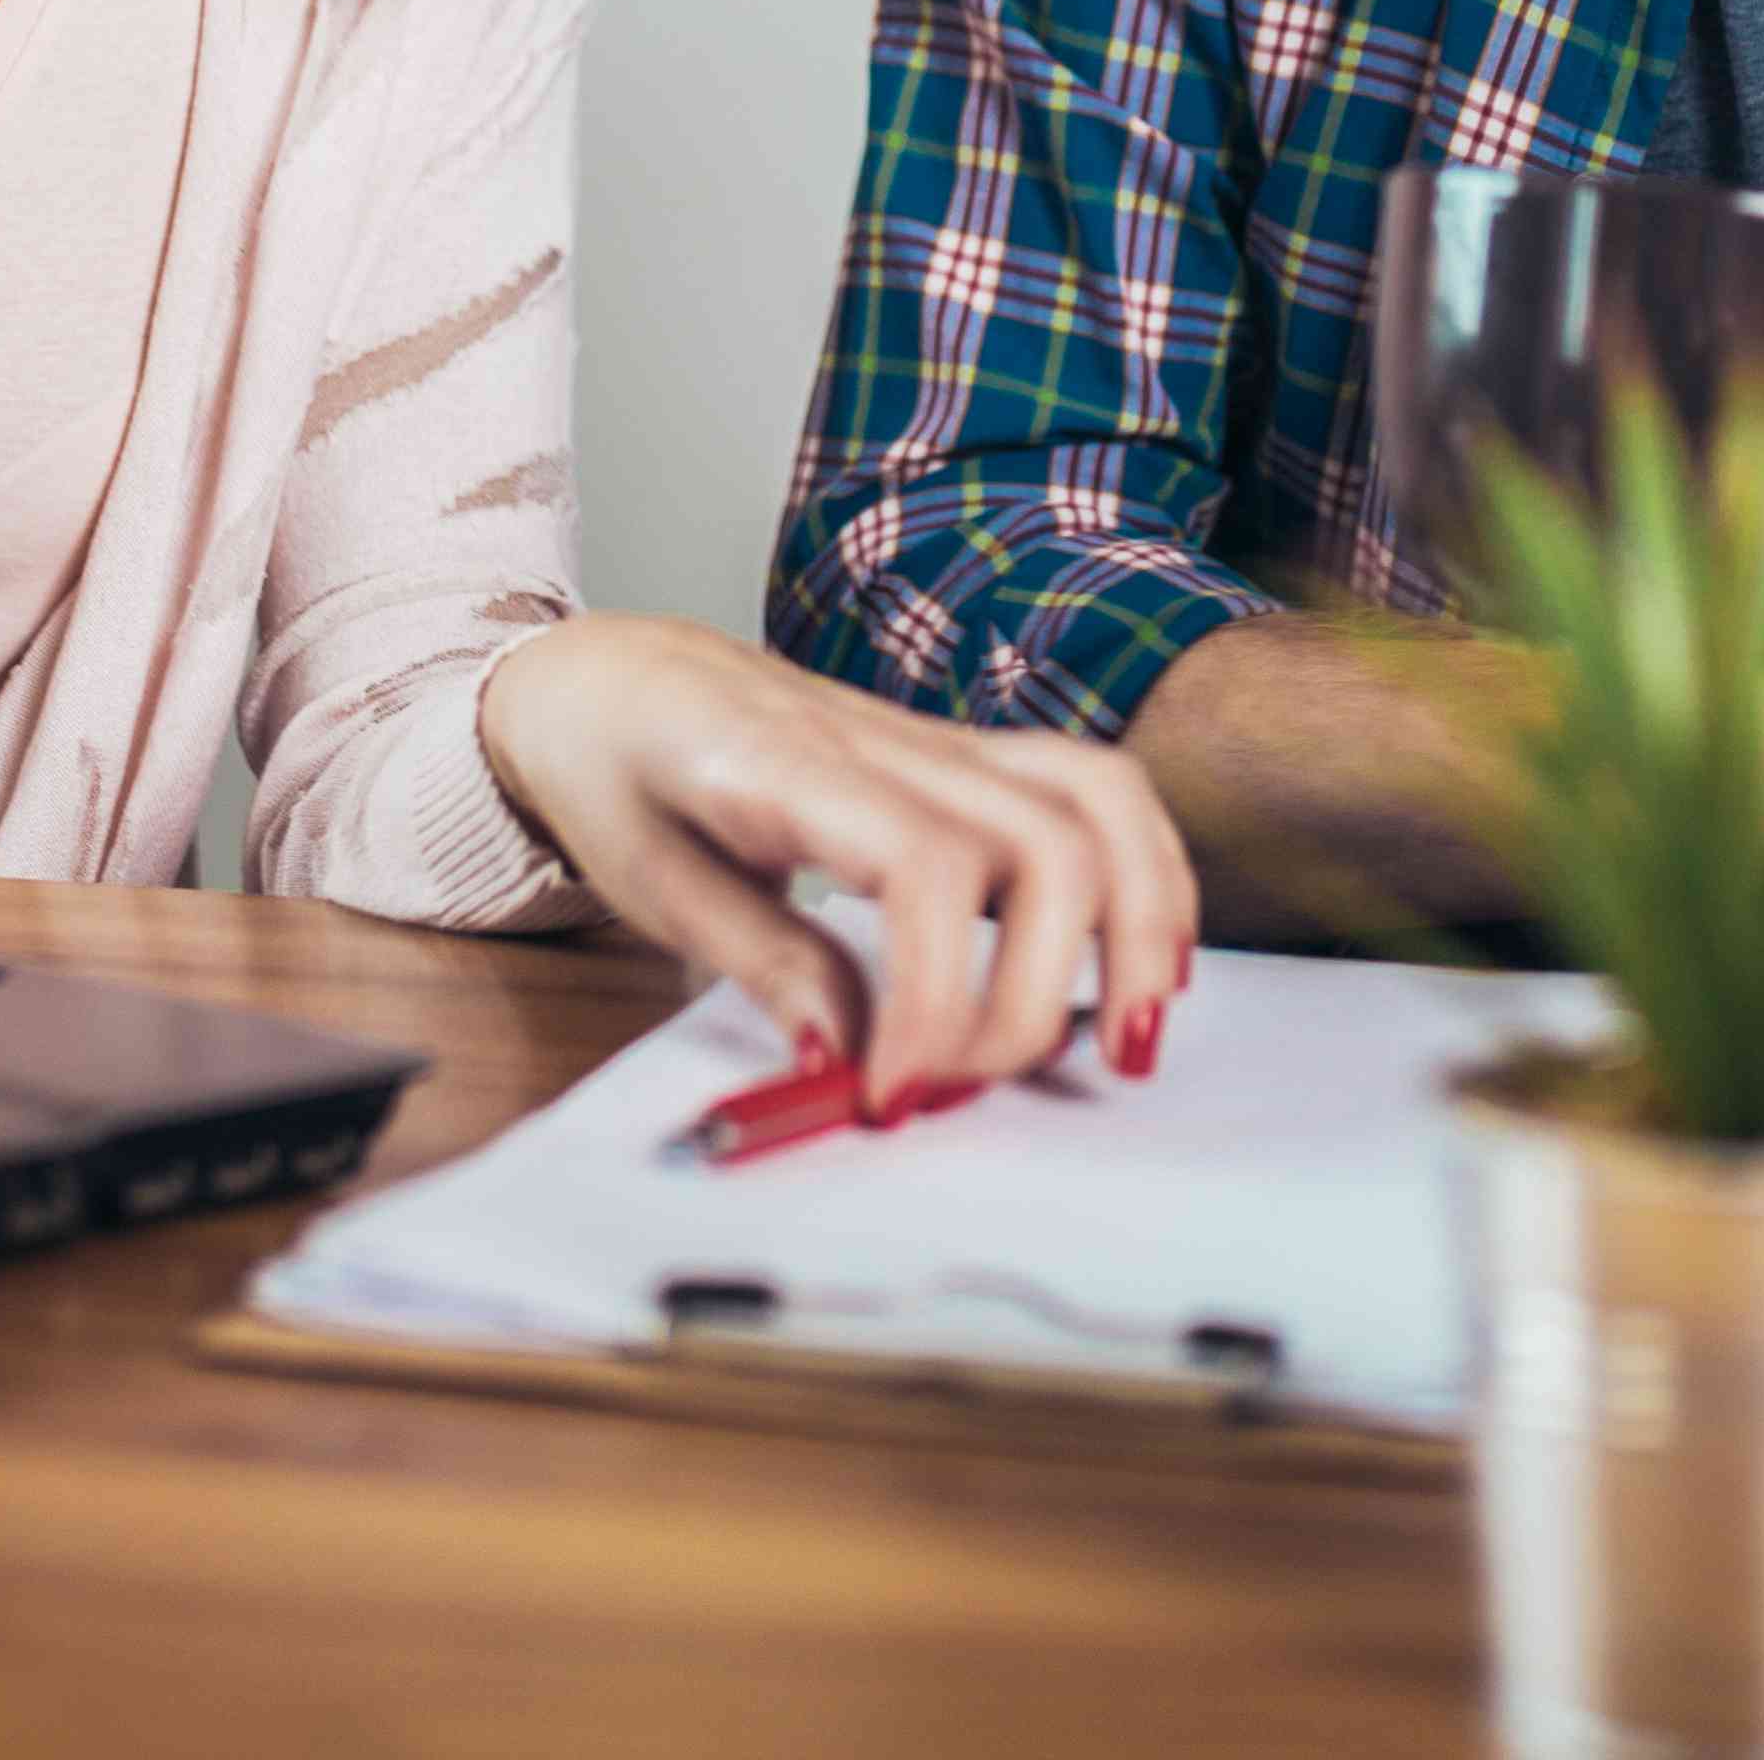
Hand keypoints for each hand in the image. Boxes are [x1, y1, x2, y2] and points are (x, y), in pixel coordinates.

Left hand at [476, 614, 1198, 1114]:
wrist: (618, 674)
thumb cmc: (620, 766)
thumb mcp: (650, 880)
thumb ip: (761, 963)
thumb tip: (847, 1057)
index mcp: (788, 766)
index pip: (926, 868)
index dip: (937, 997)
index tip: (893, 1090)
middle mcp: (888, 742)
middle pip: (1043, 842)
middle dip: (1038, 994)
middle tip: (969, 1087)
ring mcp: (942, 742)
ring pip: (1098, 800)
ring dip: (1140, 923)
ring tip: (1129, 1038)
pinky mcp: (969, 759)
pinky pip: (1094, 789)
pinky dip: (1145, 871)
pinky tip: (1144, 959)